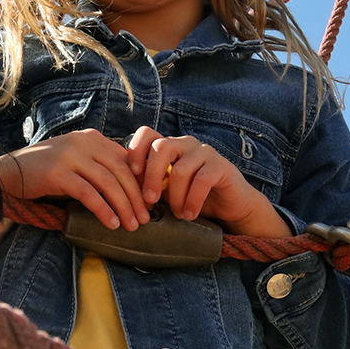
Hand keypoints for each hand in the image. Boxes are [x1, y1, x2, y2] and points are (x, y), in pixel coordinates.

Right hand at [0, 129, 148, 231]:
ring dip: (123, 206)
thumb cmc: (46, 172)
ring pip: (107, 183)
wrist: (9, 172)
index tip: (149, 204)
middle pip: (121, 171)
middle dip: (136, 198)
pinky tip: (111, 223)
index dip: (141, 183)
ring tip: (131, 225)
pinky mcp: (57, 173)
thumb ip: (99, 167)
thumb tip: (131, 189)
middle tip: (145, 219)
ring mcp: (70, 156)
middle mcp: (83, 143)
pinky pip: (88, 193)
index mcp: (92, 139)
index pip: (125, 160)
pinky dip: (103, 209)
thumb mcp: (77, 162)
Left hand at [126, 128, 290, 237]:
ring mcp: (204, 152)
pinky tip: (189, 214)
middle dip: (151, 176)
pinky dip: (192, 201)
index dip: (136, 149)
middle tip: (149, 201)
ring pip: (180, 168)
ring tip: (178, 215)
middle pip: (161, 147)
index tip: (132, 174)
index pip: (147, 133)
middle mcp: (185, 144)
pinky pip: (201, 180)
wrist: (229, 206)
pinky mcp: (220, 166)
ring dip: (175, 197)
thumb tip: (120, 190)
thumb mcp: (165, 191)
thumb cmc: (192, 197)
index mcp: (169, 147)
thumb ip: (147, 184)